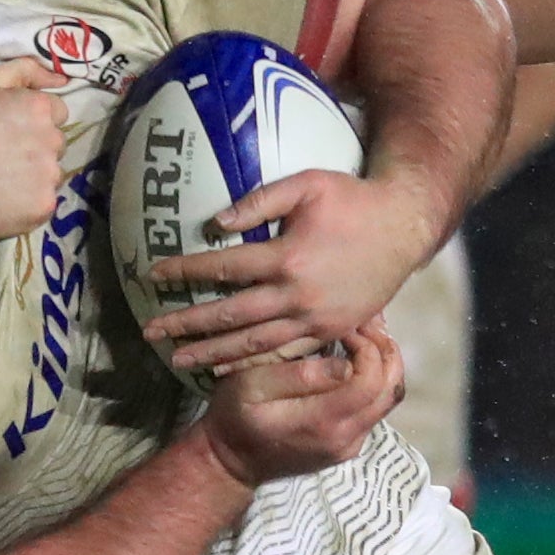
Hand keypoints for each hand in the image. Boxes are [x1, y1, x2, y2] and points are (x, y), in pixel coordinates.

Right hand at [0, 58, 66, 242]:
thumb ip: (24, 70)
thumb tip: (62, 78)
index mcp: (40, 108)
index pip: (57, 112)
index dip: (33, 120)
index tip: (9, 130)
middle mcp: (52, 141)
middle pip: (56, 143)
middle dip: (36, 146)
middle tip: (2, 154)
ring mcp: (49, 177)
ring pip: (52, 173)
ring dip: (34, 174)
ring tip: (1, 178)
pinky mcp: (43, 207)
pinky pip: (45, 200)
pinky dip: (29, 201)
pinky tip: (3, 198)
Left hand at [141, 169, 430, 374]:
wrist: (405, 228)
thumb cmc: (352, 199)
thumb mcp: (307, 184)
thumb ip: (259, 199)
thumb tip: (215, 223)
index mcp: (287, 257)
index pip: (223, 268)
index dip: (184, 271)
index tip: (153, 275)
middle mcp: (297, 295)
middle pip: (229, 315)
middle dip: (186, 324)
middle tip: (150, 332)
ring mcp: (314, 319)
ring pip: (253, 344)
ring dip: (212, 354)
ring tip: (178, 361)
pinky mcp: (330, 331)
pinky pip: (285, 355)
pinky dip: (252, 364)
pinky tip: (226, 369)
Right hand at [196, 319, 402, 484]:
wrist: (230, 463)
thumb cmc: (234, 416)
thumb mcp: (250, 386)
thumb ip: (297, 375)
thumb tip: (344, 364)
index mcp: (322, 421)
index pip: (370, 379)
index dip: (368, 346)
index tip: (346, 326)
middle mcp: (345, 438)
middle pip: (390, 389)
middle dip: (384, 350)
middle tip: (365, 324)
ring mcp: (350, 445)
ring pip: (388, 400)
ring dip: (383, 364)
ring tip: (365, 338)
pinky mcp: (349, 446)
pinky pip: (374, 409)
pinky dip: (374, 380)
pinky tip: (355, 361)